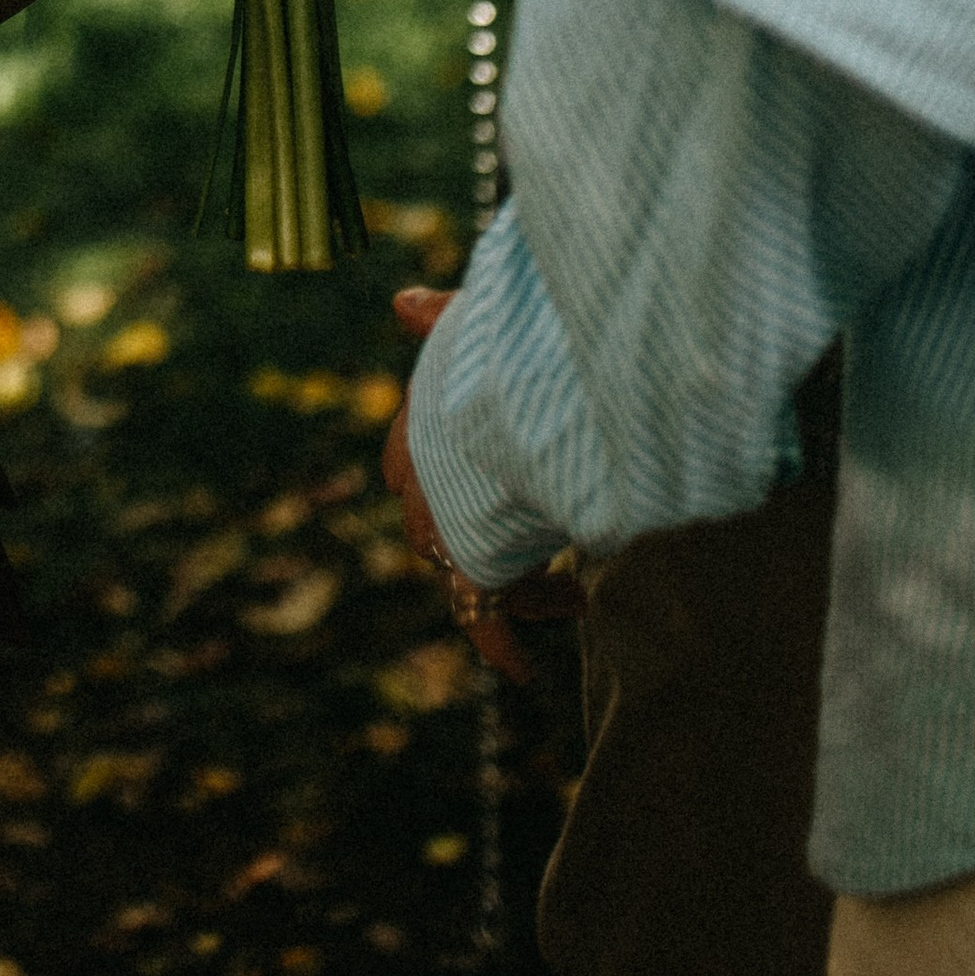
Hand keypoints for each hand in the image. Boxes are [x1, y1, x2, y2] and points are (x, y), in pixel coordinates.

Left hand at [385, 284, 583, 686]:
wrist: (534, 378)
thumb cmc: (520, 338)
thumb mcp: (480, 318)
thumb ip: (448, 317)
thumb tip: (404, 302)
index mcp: (421, 417)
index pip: (402, 462)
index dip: (434, 483)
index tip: (484, 499)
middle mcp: (422, 471)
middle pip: (426, 524)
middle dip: (473, 542)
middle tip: (531, 557)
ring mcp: (446, 518)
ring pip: (462, 570)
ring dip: (513, 588)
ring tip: (571, 595)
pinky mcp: (475, 559)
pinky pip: (483, 617)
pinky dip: (500, 645)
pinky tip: (521, 673)